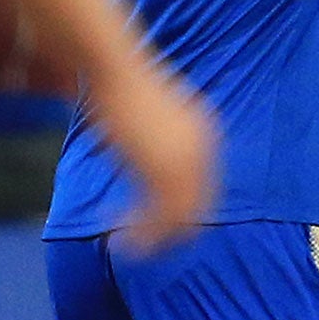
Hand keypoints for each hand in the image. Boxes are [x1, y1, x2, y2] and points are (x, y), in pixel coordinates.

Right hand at [91, 59, 214, 249]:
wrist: (113, 70)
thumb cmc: (121, 89)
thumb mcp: (151, 118)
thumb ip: (161, 143)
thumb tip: (152, 170)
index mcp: (204, 133)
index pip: (205, 188)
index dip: (181, 213)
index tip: (154, 227)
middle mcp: (203, 149)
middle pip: (196, 208)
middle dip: (169, 232)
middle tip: (141, 245)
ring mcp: (187, 160)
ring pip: (179, 219)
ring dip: (153, 240)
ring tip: (129, 248)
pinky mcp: (165, 170)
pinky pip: (160, 218)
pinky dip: (142, 237)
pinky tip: (122, 242)